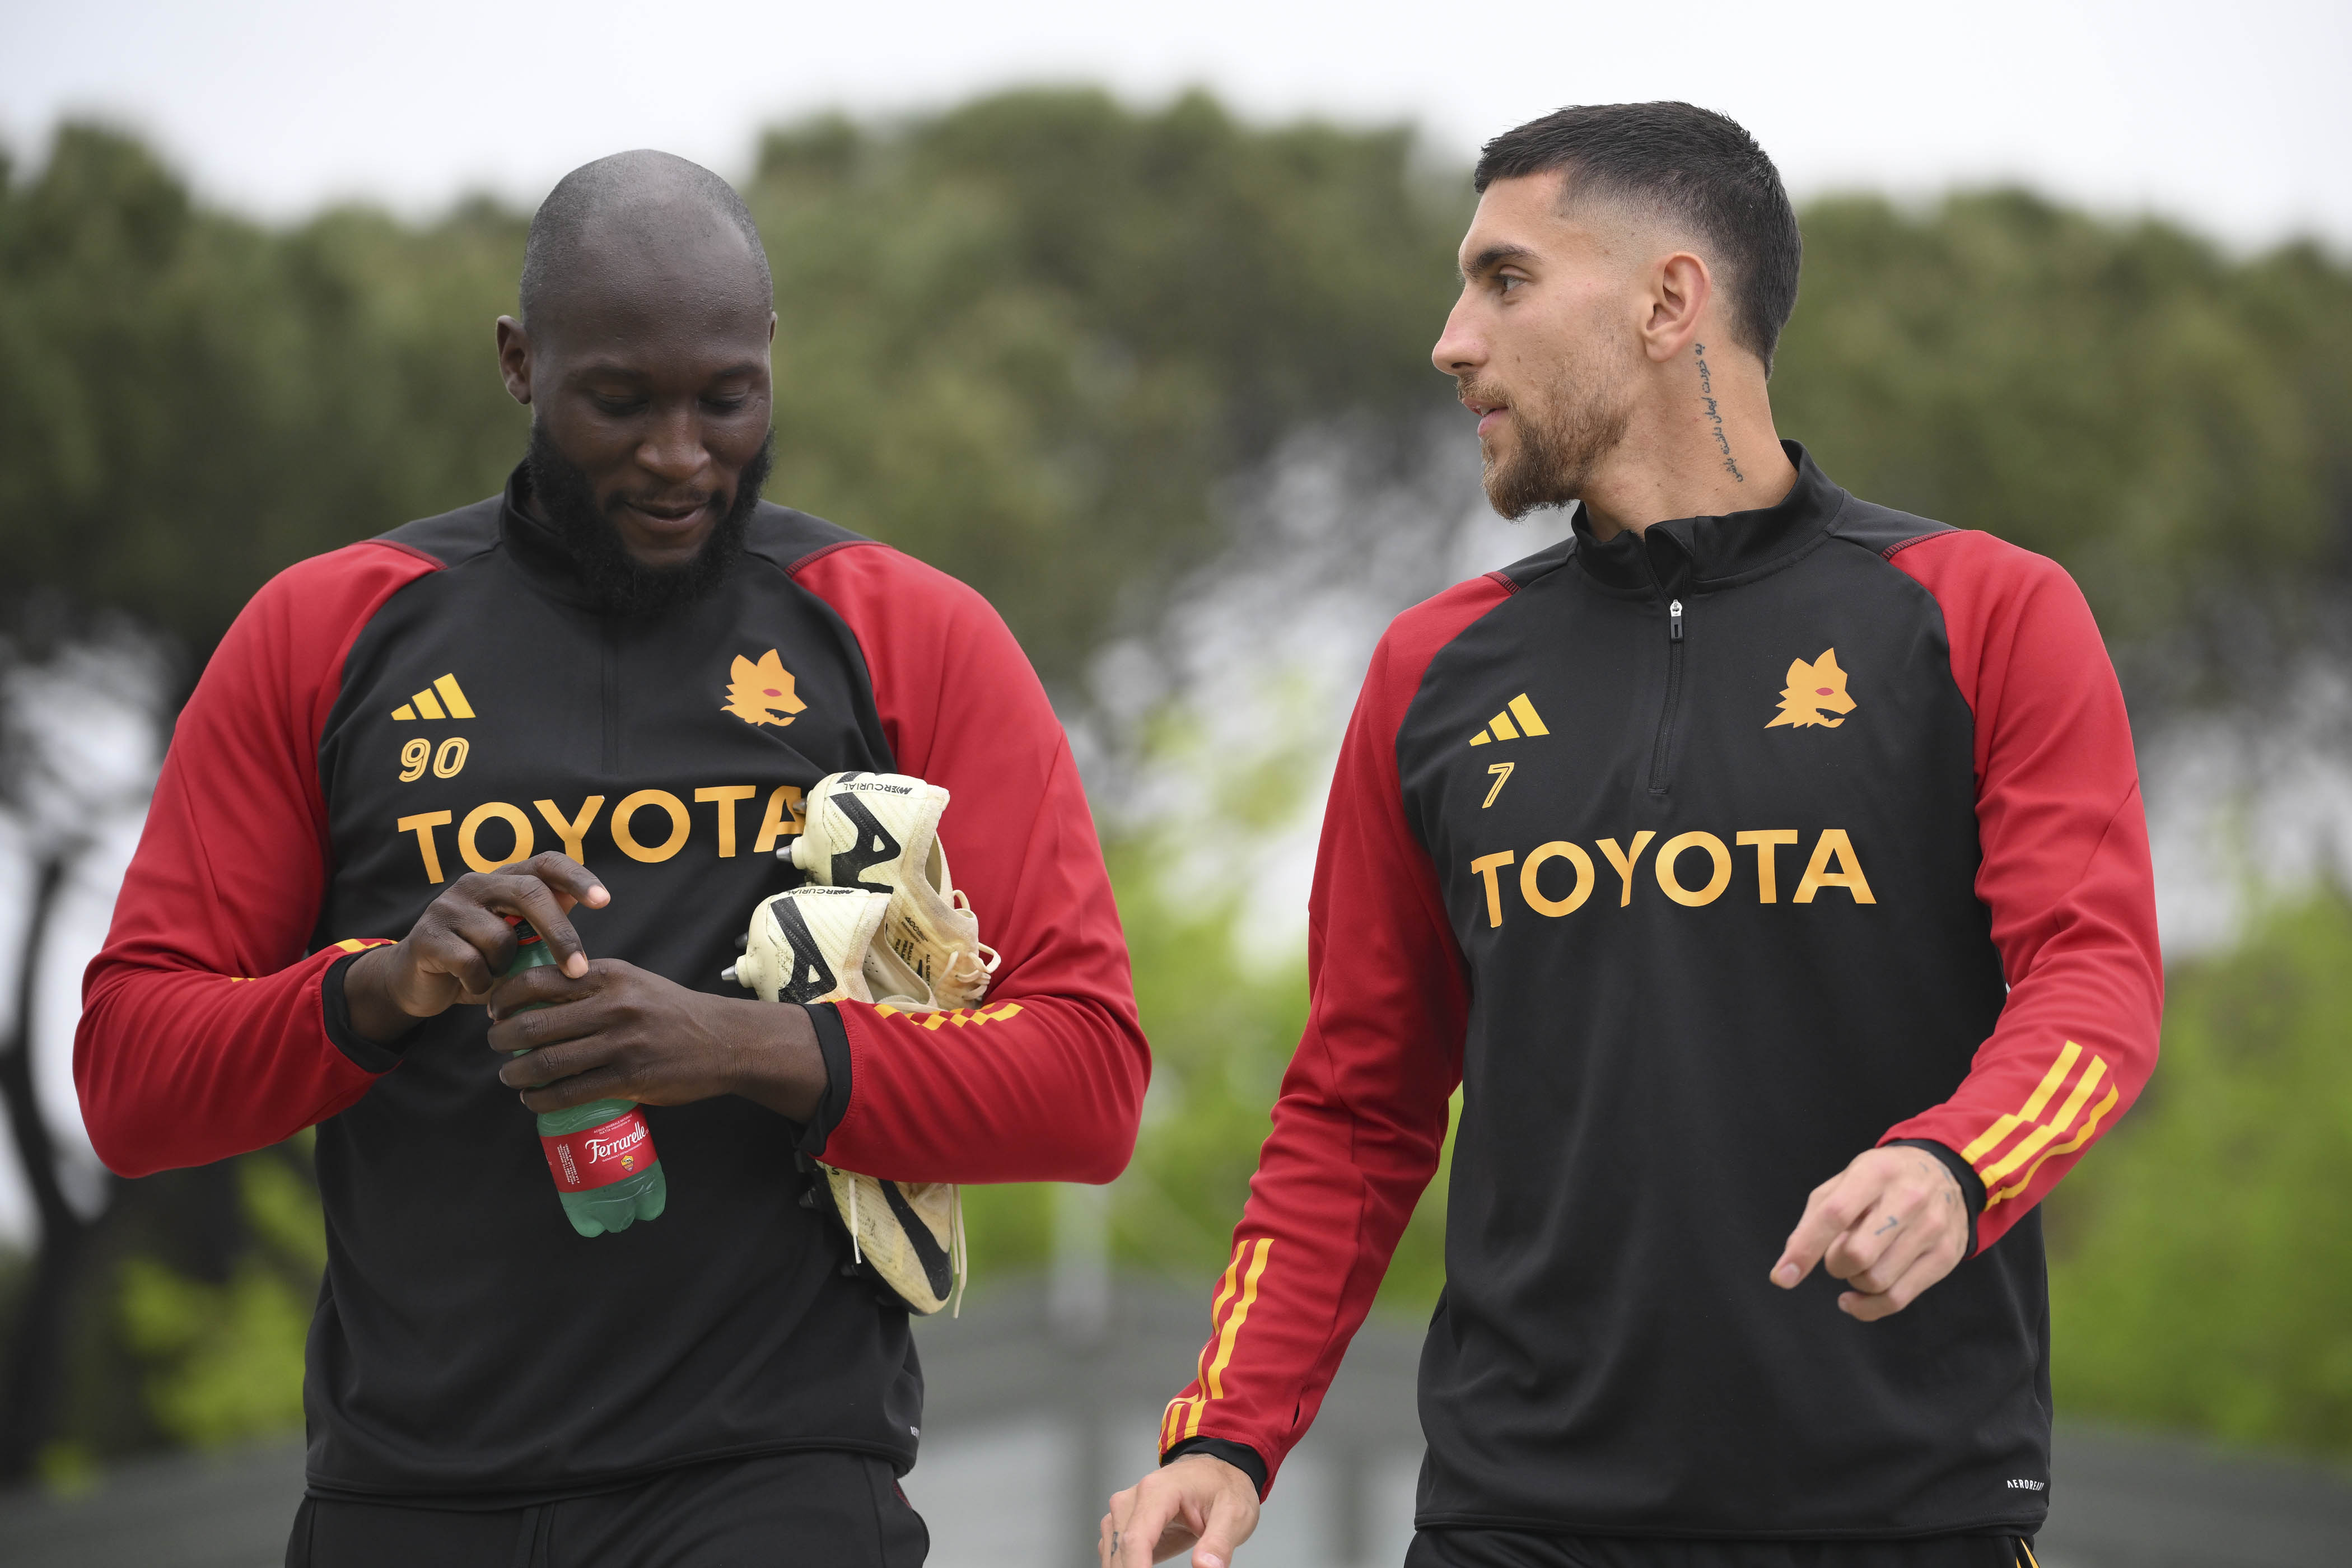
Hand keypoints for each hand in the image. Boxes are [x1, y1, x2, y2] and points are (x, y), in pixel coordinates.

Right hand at [343, 854, 608, 1042]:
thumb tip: (598, 899)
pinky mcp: (427, 936)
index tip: (604, 901)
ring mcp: (448, 906)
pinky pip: (471, 963)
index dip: (576, 877)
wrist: (420, 983)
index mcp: (505, 879)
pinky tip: (471, 984)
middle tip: (578, 969)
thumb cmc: (482, 960)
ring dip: (506, 968)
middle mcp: (477, 883)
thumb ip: (548, 921)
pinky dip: (480, 983)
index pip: (546, 863)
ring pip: (499, 937)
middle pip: (529, 894)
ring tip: (493, 974)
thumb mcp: (520, 941)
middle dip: (560, 934)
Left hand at [487, 958, 826, 1120]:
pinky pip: (571, 1092)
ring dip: (516, 1073)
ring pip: (547, 1061)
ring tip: (510, 1076)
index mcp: (610, 976)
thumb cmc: (674, 1012)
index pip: (539, 979)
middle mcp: (614, 1006)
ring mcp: (622, 1044)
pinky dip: (542, 1099)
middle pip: (535, 1023)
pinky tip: (534, 1100)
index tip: (494, 1009)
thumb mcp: (634, 982)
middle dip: (501, 1038)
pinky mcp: (630, 1079)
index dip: (505, 996)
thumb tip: (539, 997)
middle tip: (495, 1045)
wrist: (726, 1040)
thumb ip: (593, 986)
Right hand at [1100, 1454, 1259, 1567]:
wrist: (1215, 1469)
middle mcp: (1132, 1499)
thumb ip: (1220, 1542)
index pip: (1135, 1539)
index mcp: (1157, 1491)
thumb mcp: (1235, 1513)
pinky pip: (1114, 1555)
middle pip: (1118, 1551)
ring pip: (1111, 1555)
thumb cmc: (1223, 1487)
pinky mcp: (1122, 1525)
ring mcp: (1123, 1512)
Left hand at [1771, 1145, 1969, 1319]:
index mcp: (1875, 1172)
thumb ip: (1816, 1217)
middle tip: (1838, 1255)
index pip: (1835, 1214)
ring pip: (1877, 1281)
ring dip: (1855, 1282)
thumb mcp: (1845, 1181)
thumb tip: (1791, 1261)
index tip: (1783, 1277)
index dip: (1805, 1249)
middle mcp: (1909, 1198)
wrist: (1944, 1173)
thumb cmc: (1882, 1181)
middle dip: (1835, 1264)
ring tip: (1859, 1264)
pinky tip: (1857, 1297)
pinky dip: (1869, 1307)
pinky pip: (1899, 1299)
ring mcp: (1932, 1228)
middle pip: (1857, 1255)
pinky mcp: (1946, 1256)